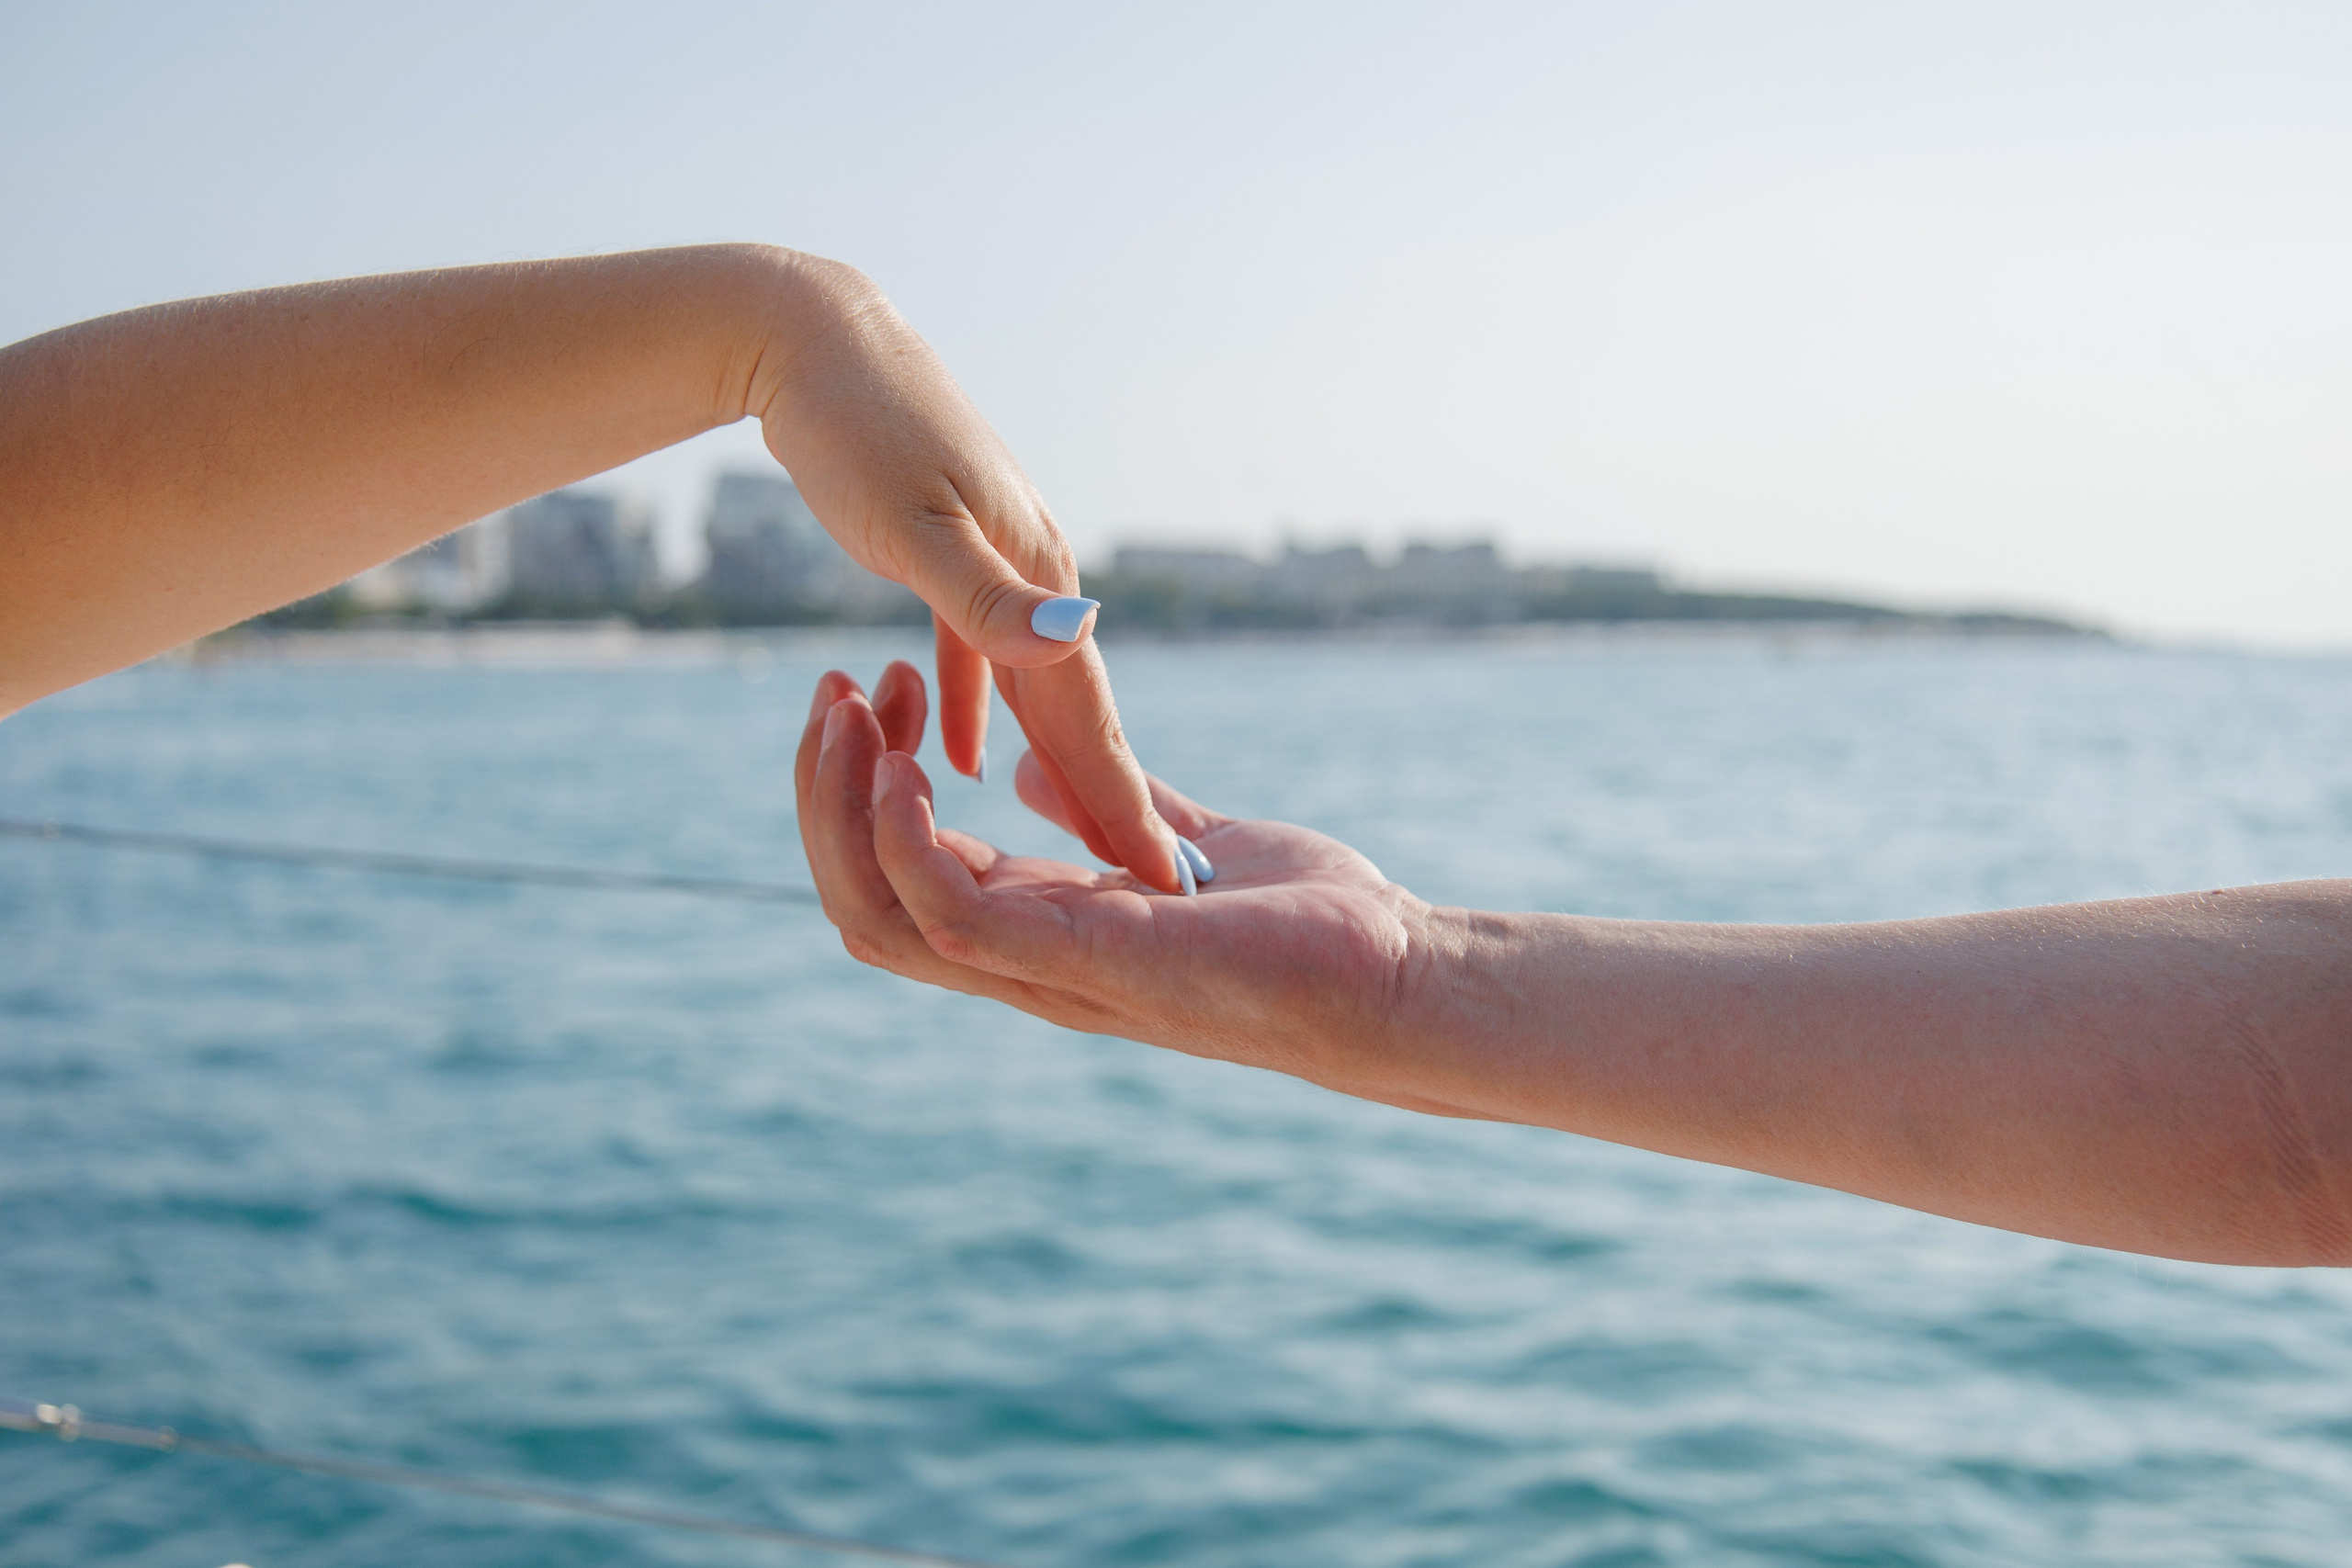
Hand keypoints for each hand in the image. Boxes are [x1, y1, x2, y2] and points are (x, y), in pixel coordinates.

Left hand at [753, 254, 1178, 891]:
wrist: (813, 341)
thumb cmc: (855, 428)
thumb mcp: (914, 521)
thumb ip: (987, 597)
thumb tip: (1077, 640)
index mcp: (1036, 576)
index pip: (1089, 713)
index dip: (1121, 800)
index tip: (1166, 879)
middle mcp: (1034, 575)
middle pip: (1076, 710)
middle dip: (1110, 799)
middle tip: (1151, 885)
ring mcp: (997, 565)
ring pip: (1034, 688)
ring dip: (1059, 762)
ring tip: (1088, 839)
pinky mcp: (954, 557)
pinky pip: (978, 659)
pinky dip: (982, 712)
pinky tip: (974, 761)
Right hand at [795, 664, 1463, 1108]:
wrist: (1396, 978)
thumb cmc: (1311, 924)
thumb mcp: (1182, 842)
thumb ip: (1103, 809)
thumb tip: (1029, 766)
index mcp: (1043, 924)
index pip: (901, 872)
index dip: (862, 783)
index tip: (873, 689)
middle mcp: (1028, 958)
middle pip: (860, 897)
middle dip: (824, 792)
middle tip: (833, 691)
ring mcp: (1050, 967)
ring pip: (878, 912)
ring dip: (842, 807)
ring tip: (849, 709)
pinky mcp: (1089, 961)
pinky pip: (951, 916)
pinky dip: (903, 844)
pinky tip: (902, 768)